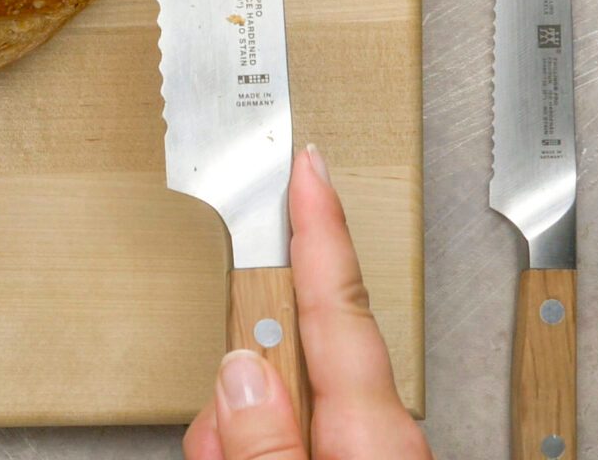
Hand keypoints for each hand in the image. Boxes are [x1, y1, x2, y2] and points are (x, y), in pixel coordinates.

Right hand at [184, 147, 432, 459]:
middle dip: (238, 385)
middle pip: (288, 361)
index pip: (338, 304)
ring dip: (236, 438)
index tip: (309, 167)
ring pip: (273, 407)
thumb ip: (263, 439)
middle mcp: (378, 437)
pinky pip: (286, 437)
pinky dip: (249, 452)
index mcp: (375, 433)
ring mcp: (365, 452)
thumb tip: (238, 371)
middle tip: (219, 445)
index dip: (319, 227)